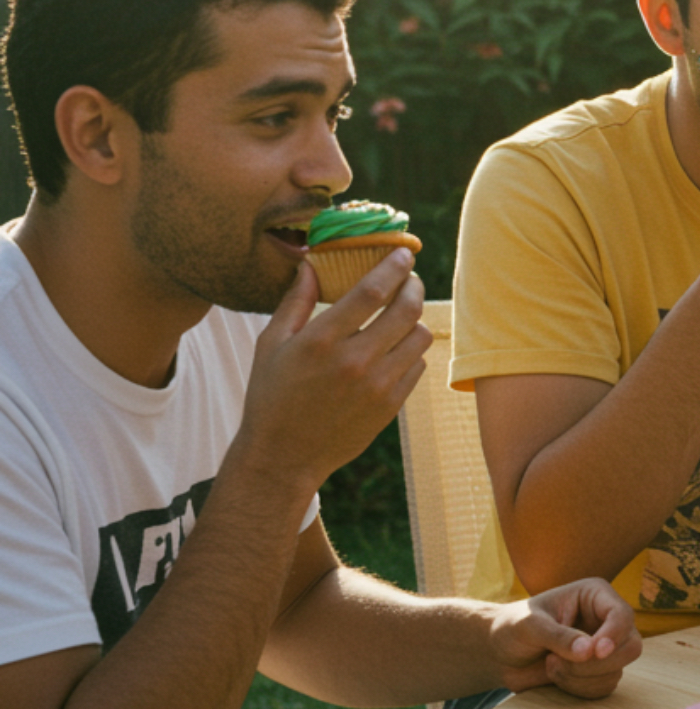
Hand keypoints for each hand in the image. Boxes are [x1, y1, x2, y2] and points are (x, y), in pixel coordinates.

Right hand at [236, 251, 433, 491]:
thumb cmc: (271, 395)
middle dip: (413, 285)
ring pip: (420, 336)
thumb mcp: (271, 345)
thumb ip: (295, 302)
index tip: (402, 252)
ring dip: (415, 319)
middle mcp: (355, 362)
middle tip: (409, 278)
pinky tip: (396, 346)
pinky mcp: (391, 406)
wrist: (283, 456)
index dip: (393, 266)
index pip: (372, 291)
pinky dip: (412, 350)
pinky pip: (418, 365)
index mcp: (322, 341)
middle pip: (406, 309)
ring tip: (401, 314)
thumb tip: (311, 264)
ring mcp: (378, 386)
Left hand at [490, 578, 642, 697]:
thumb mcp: (529, 626)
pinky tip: (557, 677)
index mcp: (595, 596)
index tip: (596, 652)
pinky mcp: (598, 670)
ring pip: (617, 670)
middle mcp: (606, 620)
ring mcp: (604, 647)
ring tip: (551, 666)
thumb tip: (589, 651)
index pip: (622, 614)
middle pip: (631, 646)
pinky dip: (580, 689)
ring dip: (581, 677)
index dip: (614, 634)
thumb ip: (558, 636)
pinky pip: (604, 687)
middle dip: (596, 663)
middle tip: (558, 663)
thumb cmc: (512, 628)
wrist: (500, 654)